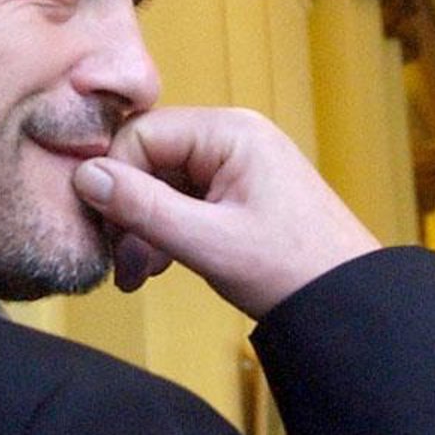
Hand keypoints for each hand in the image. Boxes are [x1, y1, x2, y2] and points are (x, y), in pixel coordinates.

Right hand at [73, 107, 380, 318]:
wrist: (350, 303)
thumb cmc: (293, 270)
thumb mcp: (208, 242)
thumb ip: (143, 207)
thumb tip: (84, 177)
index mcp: (230, 132)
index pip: (140, 135)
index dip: (115, 181)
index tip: (108, 232)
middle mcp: (231, 136)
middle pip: (148, 158)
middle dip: (128, 211)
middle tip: (120, 264)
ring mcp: (235, 162)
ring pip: (161, 182)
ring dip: (142, 227)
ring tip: (138, 274)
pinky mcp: (237, 189)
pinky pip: (182, 198)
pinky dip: (164, 230)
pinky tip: (158, 266)